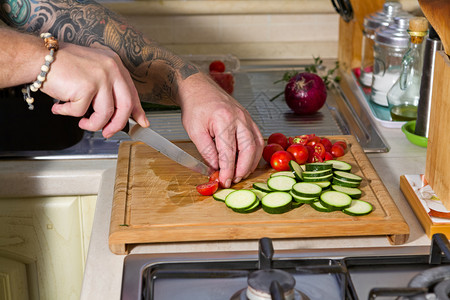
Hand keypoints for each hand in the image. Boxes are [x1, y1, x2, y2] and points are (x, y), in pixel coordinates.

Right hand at [41, 42, 148, 137]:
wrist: (38, 57)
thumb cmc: (61, 65)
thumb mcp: (92, 72)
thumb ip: (108, 89)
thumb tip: (120, 112)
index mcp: (114, 64)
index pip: (132, 92)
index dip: (138, 111)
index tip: (142, 122)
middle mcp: (111, 69)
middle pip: (125, 106)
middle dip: (117, 125)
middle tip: (108, 132)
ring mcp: (100, 77)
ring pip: (105, 114)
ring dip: (92, 124)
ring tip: (81, 121)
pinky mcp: (87, 87)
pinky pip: (81, 112)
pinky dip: (68, 113)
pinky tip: (61, 106)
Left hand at [178, 73, 263, 187]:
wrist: (199, 88)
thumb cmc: (195, 107)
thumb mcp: (194, 131)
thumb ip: (206, 151)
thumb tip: (216, 169)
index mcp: (224, 120)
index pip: (228, 152)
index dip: (227, 170)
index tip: (224, 182)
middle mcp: (239, 118)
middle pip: (248, 149)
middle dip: (242, 169)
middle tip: (234, 180)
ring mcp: (247, 118)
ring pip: (257, 145)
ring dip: (251, 163)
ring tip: (241, 174)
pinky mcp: (249, 119)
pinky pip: (257, 138)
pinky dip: (255, 153)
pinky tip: (248, 161)